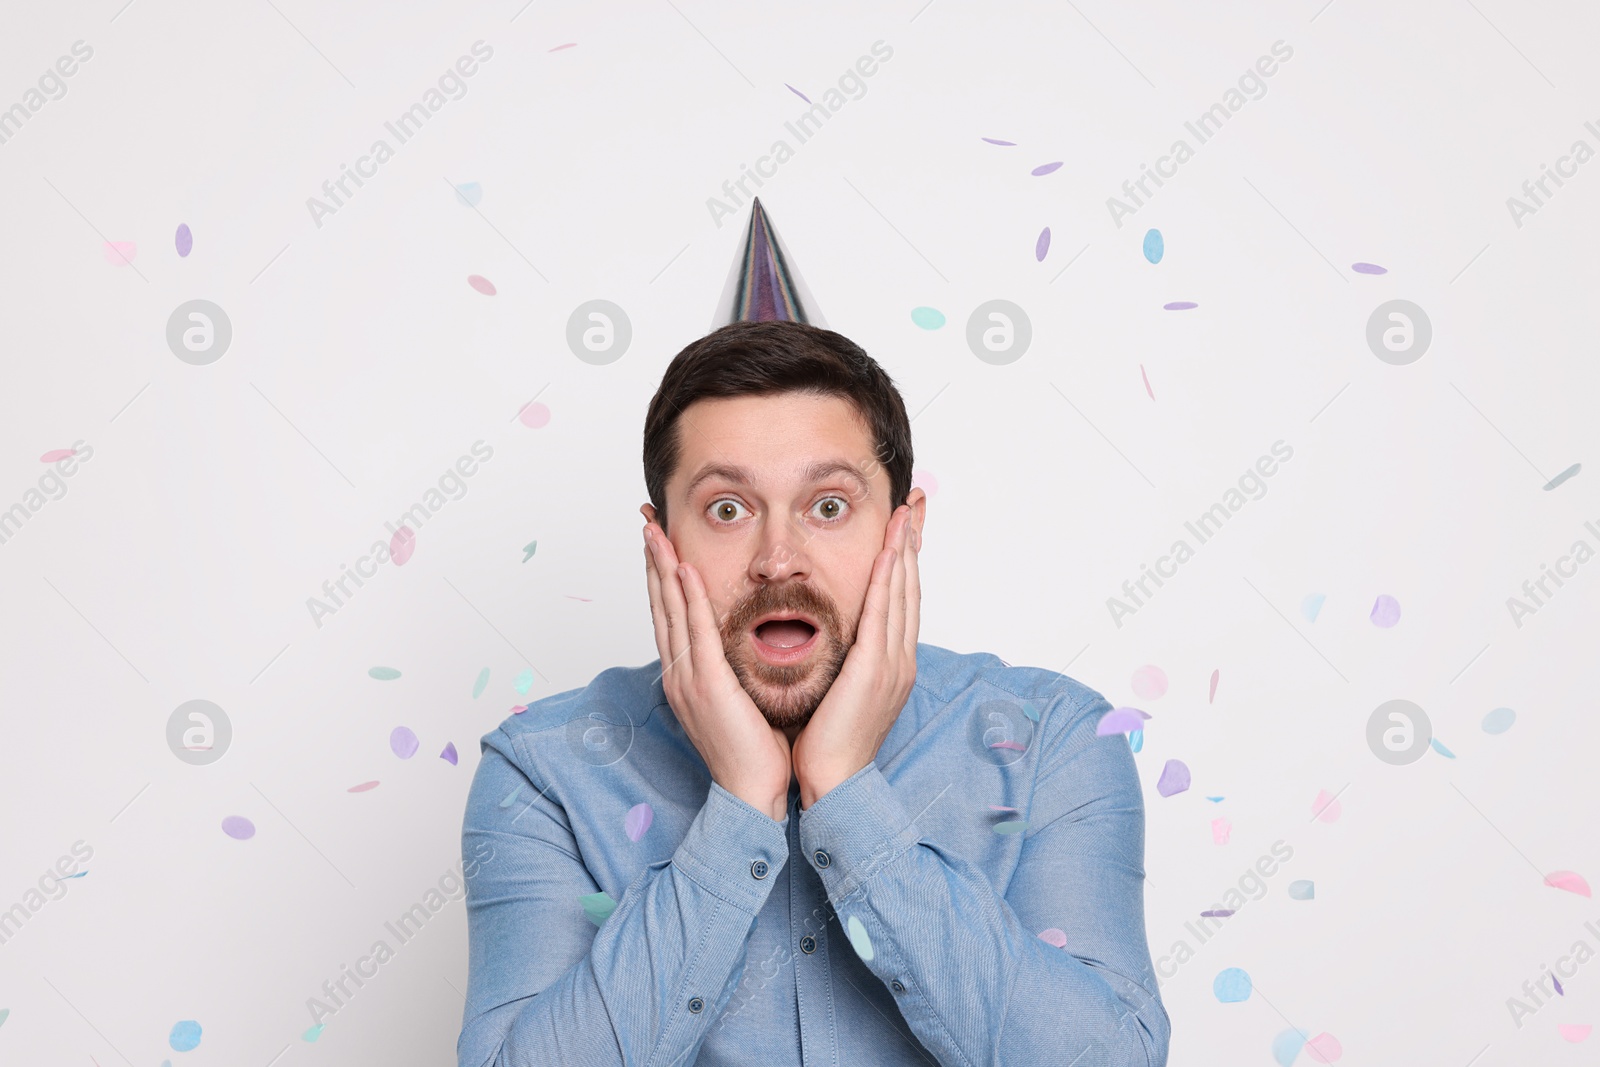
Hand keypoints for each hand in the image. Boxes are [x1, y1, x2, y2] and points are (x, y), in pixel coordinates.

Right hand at [644, 521, 792, 821]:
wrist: (752, 791)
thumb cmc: (756, 749)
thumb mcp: (742, 697)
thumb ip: (737, 666)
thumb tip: (750, 639)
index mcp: (687, 675)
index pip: (670, 614)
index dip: (662, 575)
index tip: (659, 540)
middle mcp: (678, 672)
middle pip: (660, 603)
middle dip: (652, 559)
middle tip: (646, 520)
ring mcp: (687, 677)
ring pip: (669, 609)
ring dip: (661, 567)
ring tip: (654, 530)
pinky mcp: (705, 684)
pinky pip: (693, 631)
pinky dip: (685, 597)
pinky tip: (683, 568)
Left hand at [791, 504, 920, 808]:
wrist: (834, 780)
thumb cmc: (827, 741)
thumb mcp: (838, 690)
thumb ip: (841, 660)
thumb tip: (829, 637)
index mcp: (892, 664)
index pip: (901, 600)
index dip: (905, 561)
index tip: (904, 527)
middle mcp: (900, 658)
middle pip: (911, 588)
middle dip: (913, 544)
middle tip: (915, 505)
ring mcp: (893, 662)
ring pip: (903, 593)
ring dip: (905, 550)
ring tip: (906, 513)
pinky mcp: (877, 667)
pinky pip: (885, 612)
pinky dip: (890, 578)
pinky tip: (891, 551)